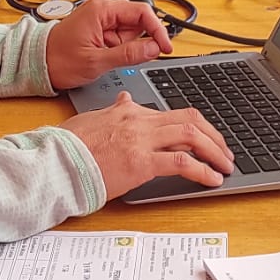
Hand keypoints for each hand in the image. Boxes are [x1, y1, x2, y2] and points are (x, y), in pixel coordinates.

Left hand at [43, 0, 172, 90]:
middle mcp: (102, 10)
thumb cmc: (58, 59)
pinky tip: (106, 56)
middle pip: (137, 20)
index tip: (165, 47)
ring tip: (108, 58)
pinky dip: (119, 48)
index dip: (157, 29)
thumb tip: (154, 48)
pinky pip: (119, 36)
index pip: (142, 12)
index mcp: (102, 11)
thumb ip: (129, 54)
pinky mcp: (98, 29)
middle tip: (130, 58)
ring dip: (127, 46)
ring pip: (129, 30)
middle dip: (139, 40)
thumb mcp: (98, 61)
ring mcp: (100, 19)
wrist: (37, 64)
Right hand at [64, 92, 234, 197]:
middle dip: (213, 136)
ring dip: (214, 152)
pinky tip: (212, 179)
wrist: (54, 162)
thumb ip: (113, 110)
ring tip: (225, 166)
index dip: (195, 126)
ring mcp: (141, 140)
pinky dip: (203, 170)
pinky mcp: (141, 163)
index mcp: (129, 111)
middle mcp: (139, 121)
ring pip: (191, 136)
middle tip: (224, 151)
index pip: (172, 113)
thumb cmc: (67, 147)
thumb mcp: (92, 119)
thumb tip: (124, 100)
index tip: (205, 138)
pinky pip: (182, 163)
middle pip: (190, 120)